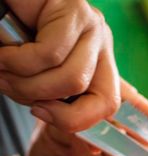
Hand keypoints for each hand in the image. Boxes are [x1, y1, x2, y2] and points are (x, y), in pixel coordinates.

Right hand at [0, 0, 119, 131]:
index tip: (39, 112)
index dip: (77, 120)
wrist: (3, 3)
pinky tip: (2, 53)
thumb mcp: (36, 74)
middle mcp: (99, 42)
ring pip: (72, 79)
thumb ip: (50, 96)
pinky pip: (50, 54)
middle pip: (92, 94)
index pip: (109, 103)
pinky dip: (17, 61)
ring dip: (26, 83)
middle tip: (8, 86)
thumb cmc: (10, 36)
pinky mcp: (73, 8)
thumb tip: (62, 124)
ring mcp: (90, 24)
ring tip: (1, 69)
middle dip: (43, 101)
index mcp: (96, 60)